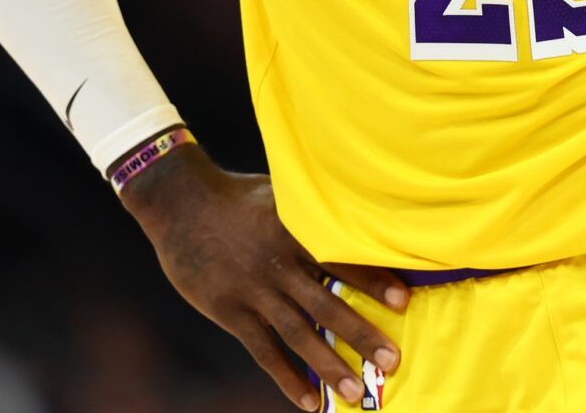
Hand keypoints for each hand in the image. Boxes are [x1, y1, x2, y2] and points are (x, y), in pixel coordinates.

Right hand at [121, 144, 410, 408]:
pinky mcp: (229, 311)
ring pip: (298, 334)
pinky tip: (308, 402)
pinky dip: (286, 378)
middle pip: (326, 304)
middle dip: (361, 335)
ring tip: (355, 394)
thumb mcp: (282, 193)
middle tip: (392, 361)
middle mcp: (278, 264)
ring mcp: (253, 291)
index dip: (373, 280)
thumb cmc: (239, 196)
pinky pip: (263, 351)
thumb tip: (360, 217)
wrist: (181, 203)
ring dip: (328, 366)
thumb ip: (314, 214)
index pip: (342, 259)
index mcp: (295, 231)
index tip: (404, 301)